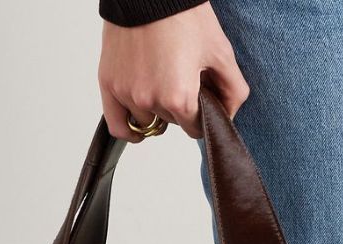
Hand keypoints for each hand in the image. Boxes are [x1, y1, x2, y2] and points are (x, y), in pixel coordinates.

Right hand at [99, 3, 249, 141]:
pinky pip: (117, 125)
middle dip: (180, 106)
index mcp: (178, 98)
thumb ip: (233, 91)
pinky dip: (128, 128)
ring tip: (160, 79)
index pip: (195, 129)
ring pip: (148, 121)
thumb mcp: (220, 51)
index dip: (202, 114)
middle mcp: (150, 100)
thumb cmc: (183, 14)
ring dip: (156, 109)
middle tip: (181, 76)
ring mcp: (126, 93)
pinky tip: (138, 124)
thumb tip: (229, 116)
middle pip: (172, 123)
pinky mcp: (109, 82)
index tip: (201, 96)